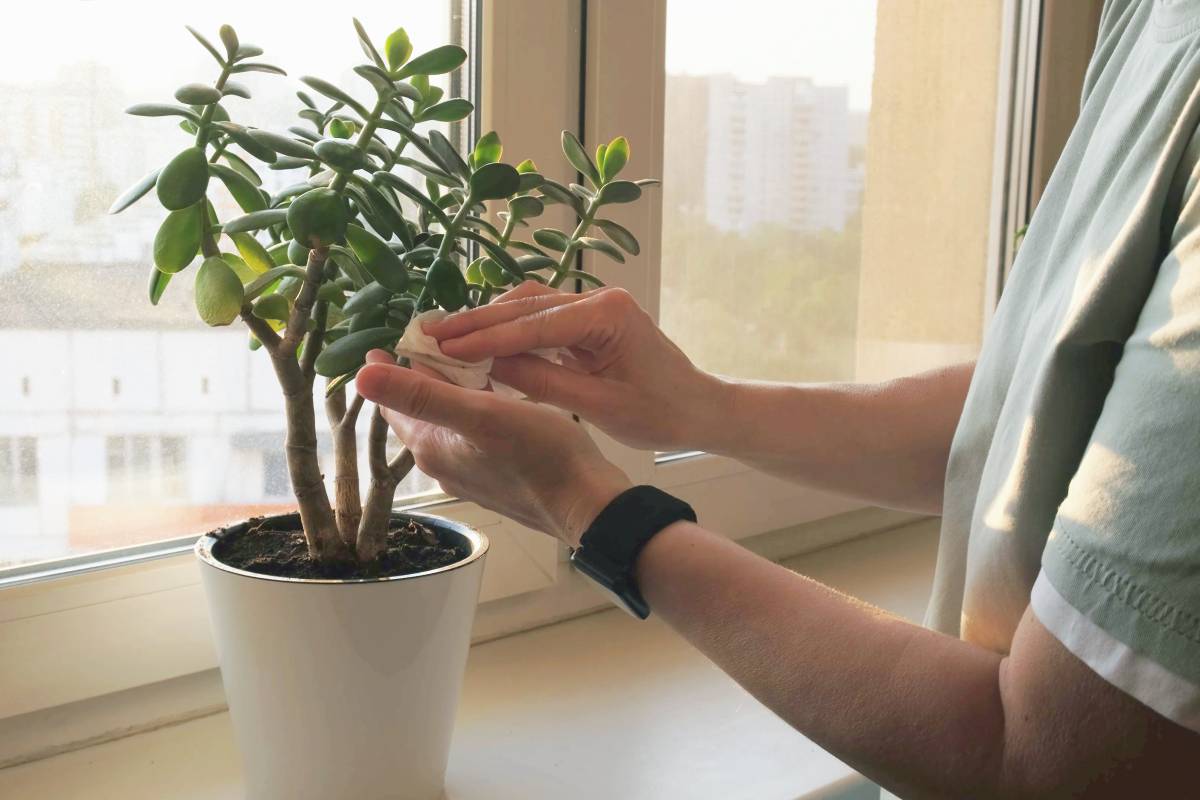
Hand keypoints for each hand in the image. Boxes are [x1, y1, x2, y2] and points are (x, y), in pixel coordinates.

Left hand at [355, 351, 631, 545]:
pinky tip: (495, 392)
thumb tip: (361, 376)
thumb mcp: (478, 414)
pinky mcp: (498, 476)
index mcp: (431, 447)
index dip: (389, 369)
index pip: (393, 404)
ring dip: (449, 390)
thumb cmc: (537, 453)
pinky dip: (474, 407)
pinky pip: (473, 433)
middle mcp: (443, 464)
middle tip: (433, 339)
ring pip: (448, 423)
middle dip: (420, 376)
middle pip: (420, 412)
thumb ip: (421, 394)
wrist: (585, 503)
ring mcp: (471, 473)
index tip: (393, 337)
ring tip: (463, 357)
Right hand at [423, 281, 728, 451]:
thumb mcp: (599, 406)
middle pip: (525, 305)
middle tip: (429, 336)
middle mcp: (599, 299)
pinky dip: (508, 330)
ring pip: (528, 306)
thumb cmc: (660, 413)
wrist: (700, 409)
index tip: (445, 349)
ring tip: (444, 339)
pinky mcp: (589, 319)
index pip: (534, 324)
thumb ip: (543, 383)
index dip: (486, 338)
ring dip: (487, 322)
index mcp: (607, 314)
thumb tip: (488, 368)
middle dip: (476, 322)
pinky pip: (540, 319)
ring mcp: (593, 305)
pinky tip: (478, 344)